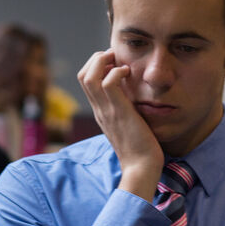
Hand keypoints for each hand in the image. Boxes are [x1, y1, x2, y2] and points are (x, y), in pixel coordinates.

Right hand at [77, 48, 163, 200]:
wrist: (141, 167)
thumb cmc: (140, 148)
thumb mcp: (128, 125)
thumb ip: (125, 110)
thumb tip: (134, 98)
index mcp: (100, 111)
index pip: (85, 81)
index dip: (96, 65)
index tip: (114, 63)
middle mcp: (99, 109)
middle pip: (83, 75)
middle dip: (97, 58)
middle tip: (116, 59)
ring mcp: (106, 110)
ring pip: (89, 76)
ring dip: (103, 61)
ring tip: (120, 63)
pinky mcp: (118, 112)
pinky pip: (108, 83)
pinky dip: (116, 71)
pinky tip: (129, 73)